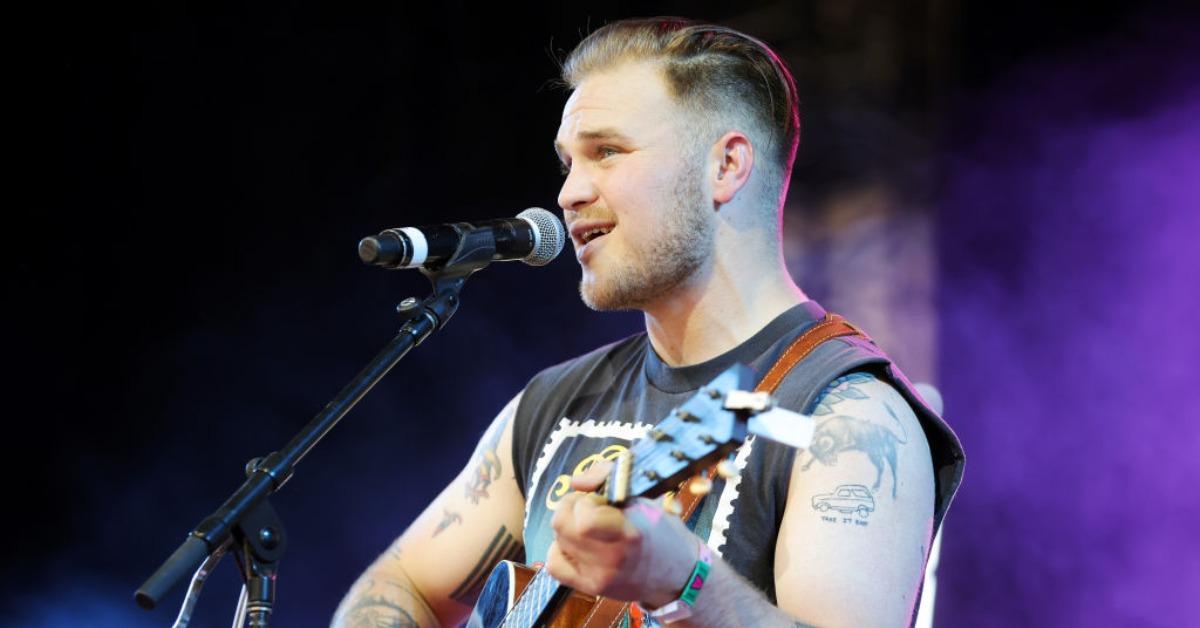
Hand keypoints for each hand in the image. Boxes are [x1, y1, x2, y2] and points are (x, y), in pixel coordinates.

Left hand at [544, 461, 699, 606]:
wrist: (676, 576)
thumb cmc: (661, 532)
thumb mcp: (644, 498)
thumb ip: (608, 478)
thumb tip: (576, 481)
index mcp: (629, 535)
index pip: (585, 519)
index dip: (587, 502)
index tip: (602, 502)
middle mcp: (610, 560)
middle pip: (561, 523)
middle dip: (573, 507)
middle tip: (593, 509)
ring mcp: (597, 577)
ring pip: (556, 539)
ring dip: (569, 526)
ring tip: (591, 527)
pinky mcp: (589, 588)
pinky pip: (554, 564)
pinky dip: (561, 550)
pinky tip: (580, 545)